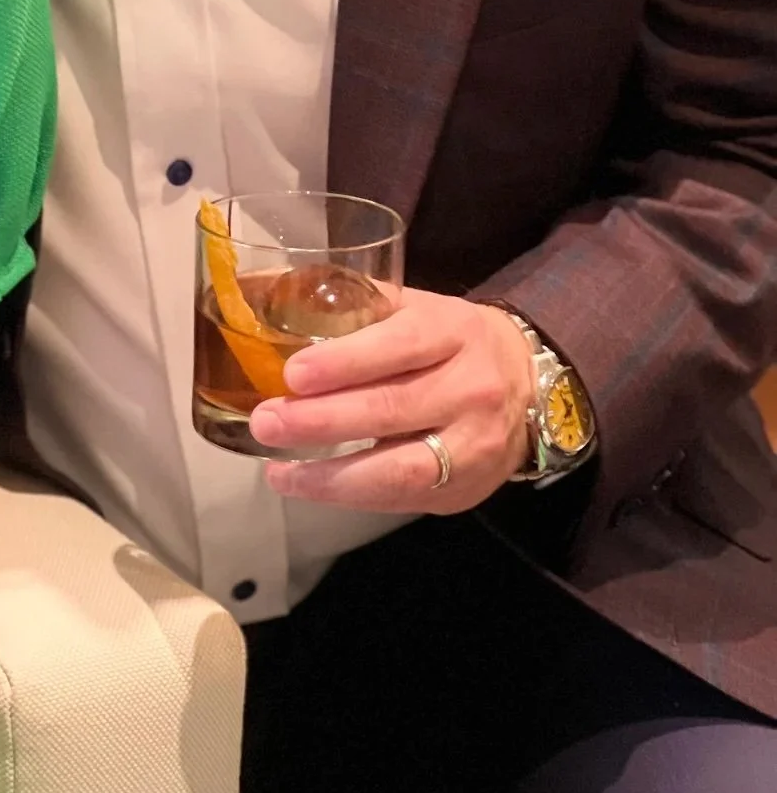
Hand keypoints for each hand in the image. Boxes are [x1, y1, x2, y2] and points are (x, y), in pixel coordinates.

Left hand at [249, 293, 533, 513]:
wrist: (528, 386)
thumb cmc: (449, 340)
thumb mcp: (414, 307)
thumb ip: (353, 305)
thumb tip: (264, 293)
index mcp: (453, 332)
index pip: (400, 347)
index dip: (345, 362)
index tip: (293, 374)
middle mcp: (471, 390)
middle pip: (393, 410)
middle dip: (322, 421)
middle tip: (268, 422)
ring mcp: (473, 446)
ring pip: (400, 469)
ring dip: (331, 476)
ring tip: (279, 471)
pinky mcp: (465, 489)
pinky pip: (403, 498)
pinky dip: (350, 496)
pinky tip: (308, 485)